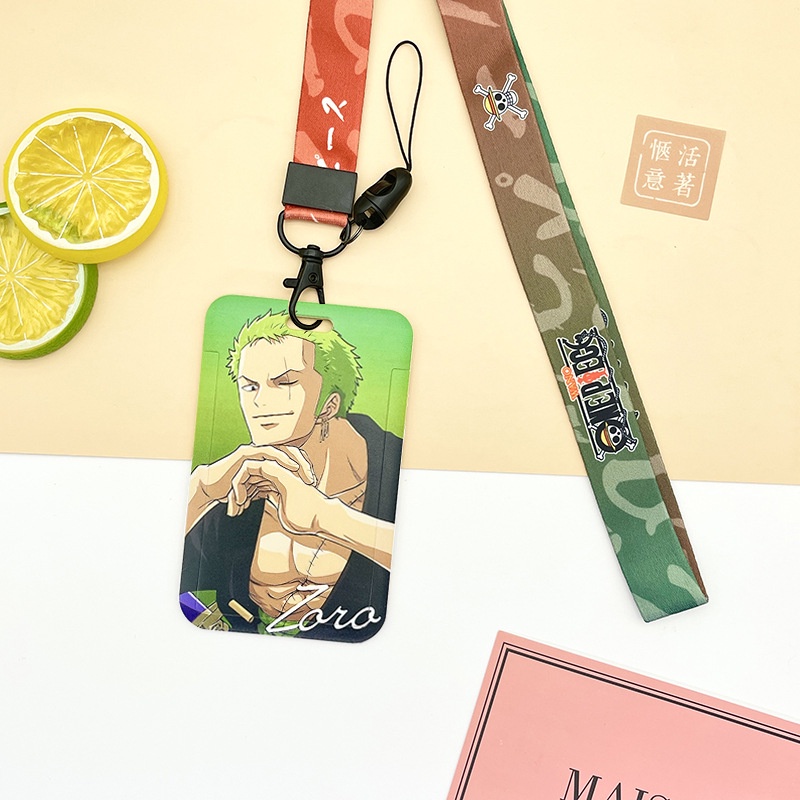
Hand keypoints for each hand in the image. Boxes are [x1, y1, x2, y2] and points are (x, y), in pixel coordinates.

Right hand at [186, 445, 314, 531]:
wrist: (212, 489)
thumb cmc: (235, 492)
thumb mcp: (259, 492)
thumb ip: (272, 491)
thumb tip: (288, 504)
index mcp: (269, 463)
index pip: (293, 462)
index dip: (305, 471)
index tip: (315, 485)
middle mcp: (264, 455)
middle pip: (291, 455)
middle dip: (304, 466)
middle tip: (314, 480)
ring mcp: (256, 452)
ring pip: (282, 452)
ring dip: (295, 462)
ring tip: (305, 474)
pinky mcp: (247, 453)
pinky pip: (268, 453)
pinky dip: (281, 459)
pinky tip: (290, 467)